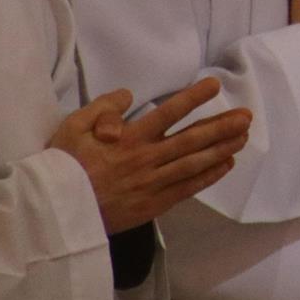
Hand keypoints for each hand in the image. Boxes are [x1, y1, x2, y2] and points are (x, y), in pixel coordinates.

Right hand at [51, 77, 251, 233]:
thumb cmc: (62, 166)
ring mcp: (152, 184)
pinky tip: (226, 164)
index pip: (168, 113)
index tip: (214, 85)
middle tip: (247, 116)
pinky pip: (188, 188)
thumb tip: (130, 95)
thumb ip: (104, 107)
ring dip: (222, 148)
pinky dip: (209, 175)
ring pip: (195, 163)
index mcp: (128, 139)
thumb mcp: (73, 127)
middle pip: (192, 139)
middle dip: (221, 126)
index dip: (193, 98)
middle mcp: (146, 159)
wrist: (52, 213)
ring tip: (244, 136)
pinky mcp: (153, 204)